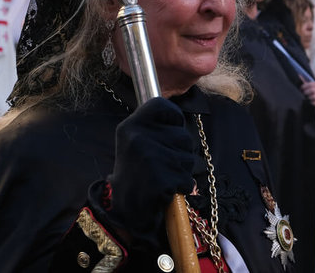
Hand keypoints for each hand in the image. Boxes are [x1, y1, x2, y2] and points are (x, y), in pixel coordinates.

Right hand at [108, 98, 193, 243]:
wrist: (125, 210)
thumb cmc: (137, 172)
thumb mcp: (135, 142)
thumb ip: (154, 126)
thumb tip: (177, 114)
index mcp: (130, 126)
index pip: (160, 104)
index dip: (173, 116)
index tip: (172, 127)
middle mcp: (138, 138)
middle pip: (184, 136)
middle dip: (181, 152)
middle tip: (161, 164)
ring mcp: (150, 159)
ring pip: (189, 158)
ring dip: (182, 171)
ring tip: (162, 176)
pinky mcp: (161, 180)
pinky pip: (188, 180)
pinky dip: (182, 187)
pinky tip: (166, 190)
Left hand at [301, 81, 314, 108]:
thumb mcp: (313, 84)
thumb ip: (306, 80)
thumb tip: (299, 75)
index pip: (311, 84)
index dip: (304, 86)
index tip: (301, 88)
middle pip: (312, 90)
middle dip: (306, 92)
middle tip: (303, 93)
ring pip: (314, 96)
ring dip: (308, 97)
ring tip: (306, 97)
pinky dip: (312, 103)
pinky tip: (310, 102)